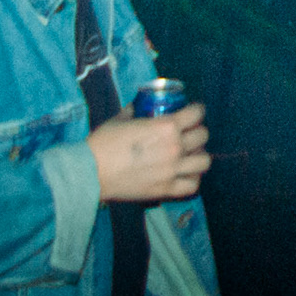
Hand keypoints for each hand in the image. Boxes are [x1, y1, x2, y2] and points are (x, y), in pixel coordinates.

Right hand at [88, 104, 211, 201]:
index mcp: (166, 126)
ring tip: (190, 155)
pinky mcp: (166, 189)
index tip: (193, 113)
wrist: (91, 172)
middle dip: (198, 132)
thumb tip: (140, 106)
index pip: (196, 114)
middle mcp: (174, 147)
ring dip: (199, 155)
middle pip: (203, 136)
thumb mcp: (122, 118)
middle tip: (189, 134)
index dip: (197, 111)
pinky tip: (185, 174)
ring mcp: (172, 170)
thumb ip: (136, 111)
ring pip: (204, 162)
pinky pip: (192, 185)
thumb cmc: (104, 142)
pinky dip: (192, 179)